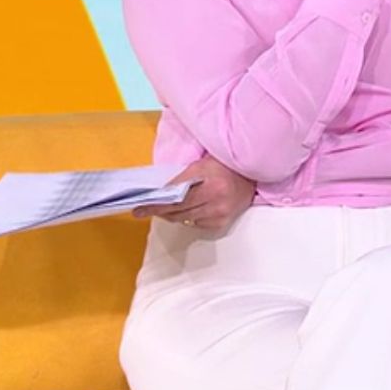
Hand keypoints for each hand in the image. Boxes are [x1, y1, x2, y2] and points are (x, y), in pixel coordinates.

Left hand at [133, 155, 254, 231]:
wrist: (251, 176)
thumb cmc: (223, 166)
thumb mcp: (201, 165)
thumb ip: (181, 179)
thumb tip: (159, 194)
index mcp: (210, 181)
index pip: (175, 197)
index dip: (156, 204)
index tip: (139, 208)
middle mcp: (216, 199)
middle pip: (178, 211)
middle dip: (159, 211)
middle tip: (142, 211)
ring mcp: (220, 213)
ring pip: (184, 219)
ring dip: (171, 215)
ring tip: (162, 209)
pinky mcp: (222, 223)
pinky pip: (195, 224)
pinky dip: (187, 218)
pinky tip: (186, 210)